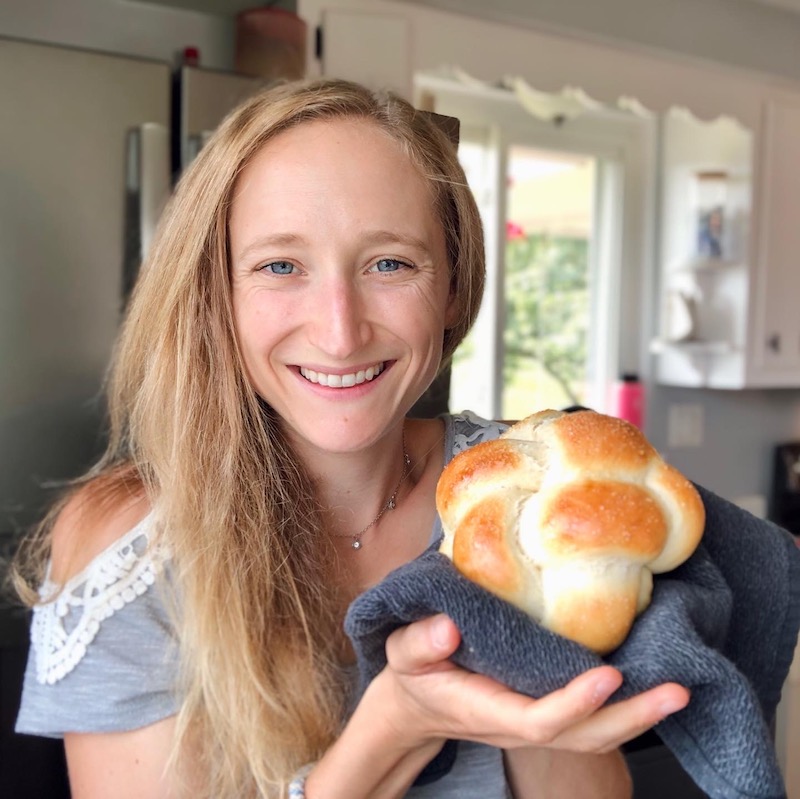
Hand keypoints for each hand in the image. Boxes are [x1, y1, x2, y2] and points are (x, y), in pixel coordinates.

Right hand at [374, 613, 688, 754]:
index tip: (608, 674)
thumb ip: (421, 642)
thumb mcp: (404, 652)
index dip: (575, 703)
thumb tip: (449, 627)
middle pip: (585, 738)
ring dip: (640, 717)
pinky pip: (592, 721)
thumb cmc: (414, 675)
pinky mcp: (545, 711)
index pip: (539, 720)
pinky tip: (651, 680)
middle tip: (678, 692)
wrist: (417, 705)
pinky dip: (625, 707)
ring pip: (596, 736)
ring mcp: (536, 723)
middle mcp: (520, 725)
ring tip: (680, 692)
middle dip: (632, 719)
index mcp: (488, 711)